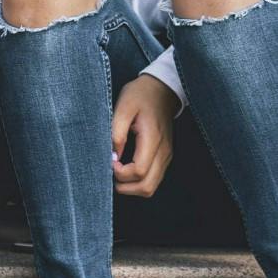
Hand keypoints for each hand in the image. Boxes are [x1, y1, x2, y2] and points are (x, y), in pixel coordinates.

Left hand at [112, 75, 177, 197]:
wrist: (162, 89)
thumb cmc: (140, 95)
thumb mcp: (123, 107)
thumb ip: (116, 132)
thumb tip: (112, 157)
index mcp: (153, 139)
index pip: (139, 171)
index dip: (121, 173)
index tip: (110, 161)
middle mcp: (163, 152)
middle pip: (147, 187)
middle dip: (126, 187)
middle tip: (111, 174)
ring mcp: (166, 156)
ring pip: (151, 187)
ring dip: (132, 187)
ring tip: (117, 172)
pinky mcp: (165, 157)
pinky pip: (153, 179)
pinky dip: (139, 181)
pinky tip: (126, 170)